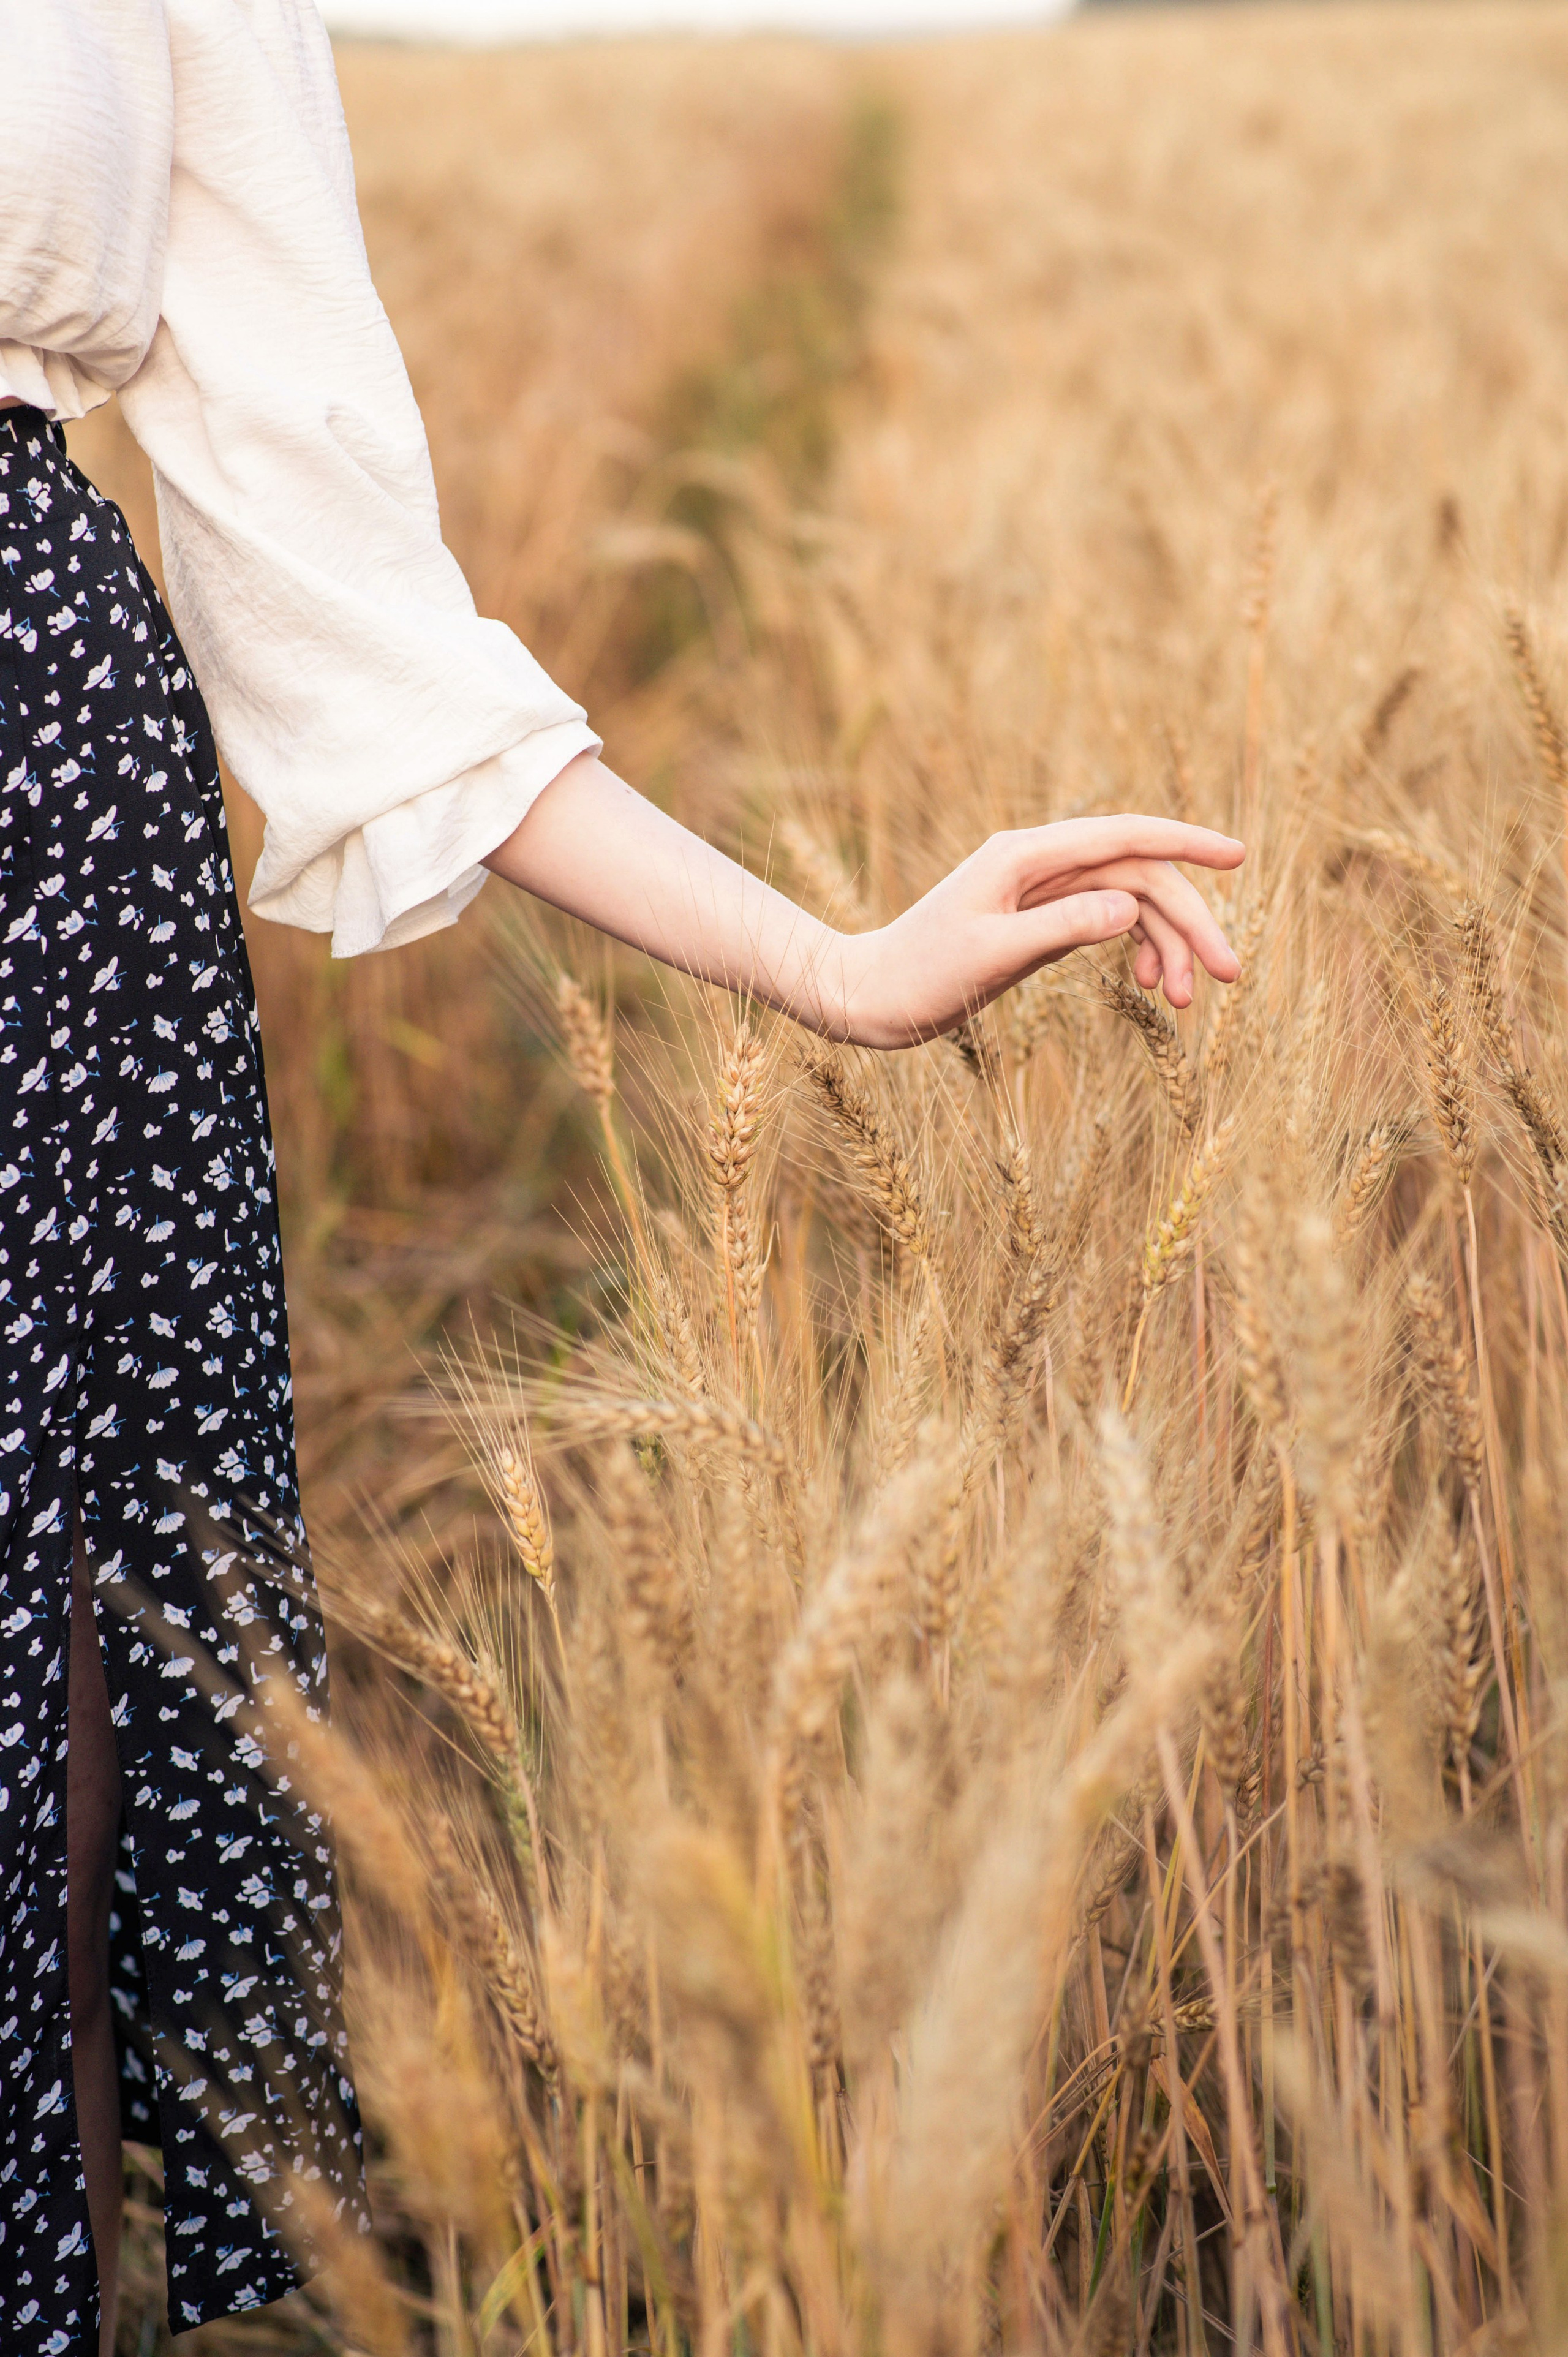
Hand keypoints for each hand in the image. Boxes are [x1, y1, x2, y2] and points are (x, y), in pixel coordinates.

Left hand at [485, 759, 1244, 1051]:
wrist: (865, 997)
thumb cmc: (917, 977)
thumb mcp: (990, 956)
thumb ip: (1058, 928)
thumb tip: (1127, 907)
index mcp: (1026, 856)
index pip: (1125, 837)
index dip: (1186, 843)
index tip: (1238, 857)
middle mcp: (1037, 863)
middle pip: (1137, 876)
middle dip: (1188, 921)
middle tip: (1228, 976)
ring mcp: (1038, 890)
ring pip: (1126, 904)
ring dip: (1165, 946)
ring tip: (1186, 1002)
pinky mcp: (1035, 919)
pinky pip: (1103, 924)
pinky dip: (1133, 951)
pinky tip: (1150, 988)